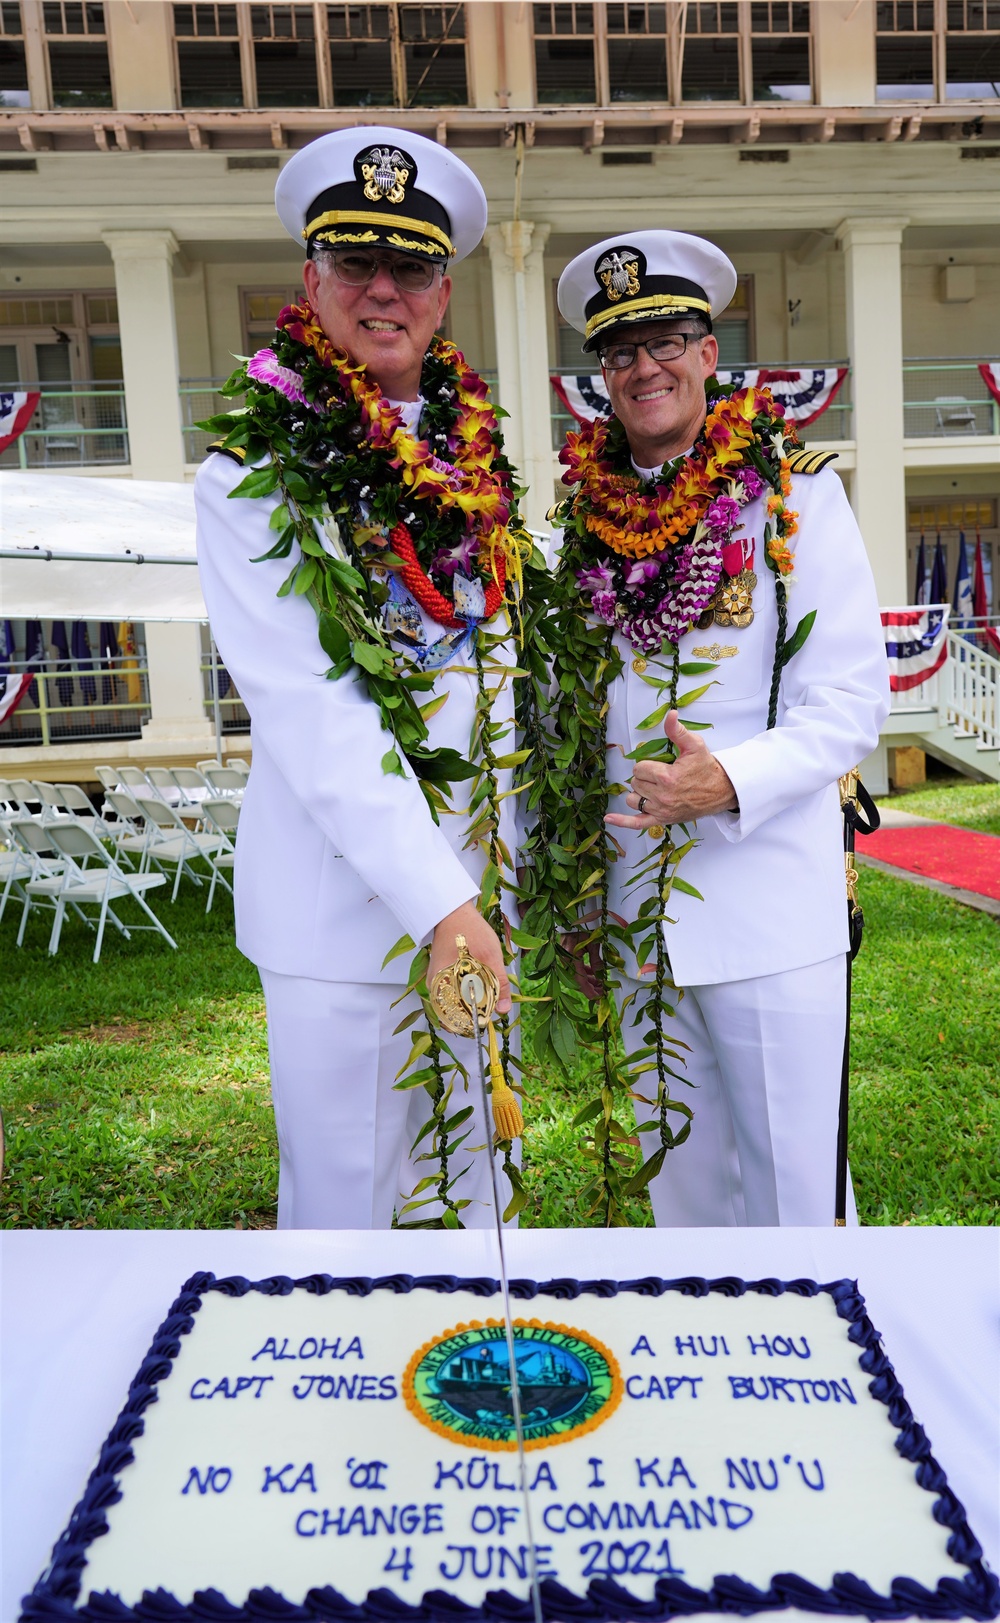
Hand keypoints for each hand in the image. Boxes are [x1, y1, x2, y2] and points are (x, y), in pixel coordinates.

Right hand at [428, 900, 510, 1014]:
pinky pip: (453, 992)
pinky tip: (478, 989)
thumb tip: (504, 1010)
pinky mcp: (441, 974)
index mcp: (442, 986)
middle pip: (453, 1013)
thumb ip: (499, 984)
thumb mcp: (491, 957)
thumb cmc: (469, 930)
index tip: (487, 1023)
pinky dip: (466, 994)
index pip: (454, 1019)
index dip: (472, 1024)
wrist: (455, 910)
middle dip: (472, 1016)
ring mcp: (437, 980)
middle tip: (489, 1011)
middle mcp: (435, 987)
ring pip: (454, 1003)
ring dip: (470, 1004)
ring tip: (486, 1001)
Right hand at [561, 930, 602, 1000]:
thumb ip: (596, 961)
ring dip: (589, 981)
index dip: (588, 991)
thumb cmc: (583, 927)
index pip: (579, 980)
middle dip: (590, 988)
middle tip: (603, 992)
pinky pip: (575, 969)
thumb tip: (601, 977)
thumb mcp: (593, 943)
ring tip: (601, 984)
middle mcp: (565, 961)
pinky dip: (584, 973)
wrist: (571, 917)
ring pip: (576, 976)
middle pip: (577, 981)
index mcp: (571, 957)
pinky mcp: (566, 958)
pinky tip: (594, 974)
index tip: (598, 999)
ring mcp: (564, 960)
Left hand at [605, 710, 737, 830]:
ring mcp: (661, 810)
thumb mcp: (694, 745)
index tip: (660, 765)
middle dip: (645, 777)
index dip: (647, 765)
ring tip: (654, 789)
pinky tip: (609, 818)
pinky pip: (637, 823)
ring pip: (633, 799)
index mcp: (667, 777)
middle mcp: (662, 796)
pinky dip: (622, 822)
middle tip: (661, 776)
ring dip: (640, 793)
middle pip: (635, 783)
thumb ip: (678, 731)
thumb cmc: (706, 768)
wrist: (721, 791)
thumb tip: (670, 714)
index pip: (639, 768)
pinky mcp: (663, 820)